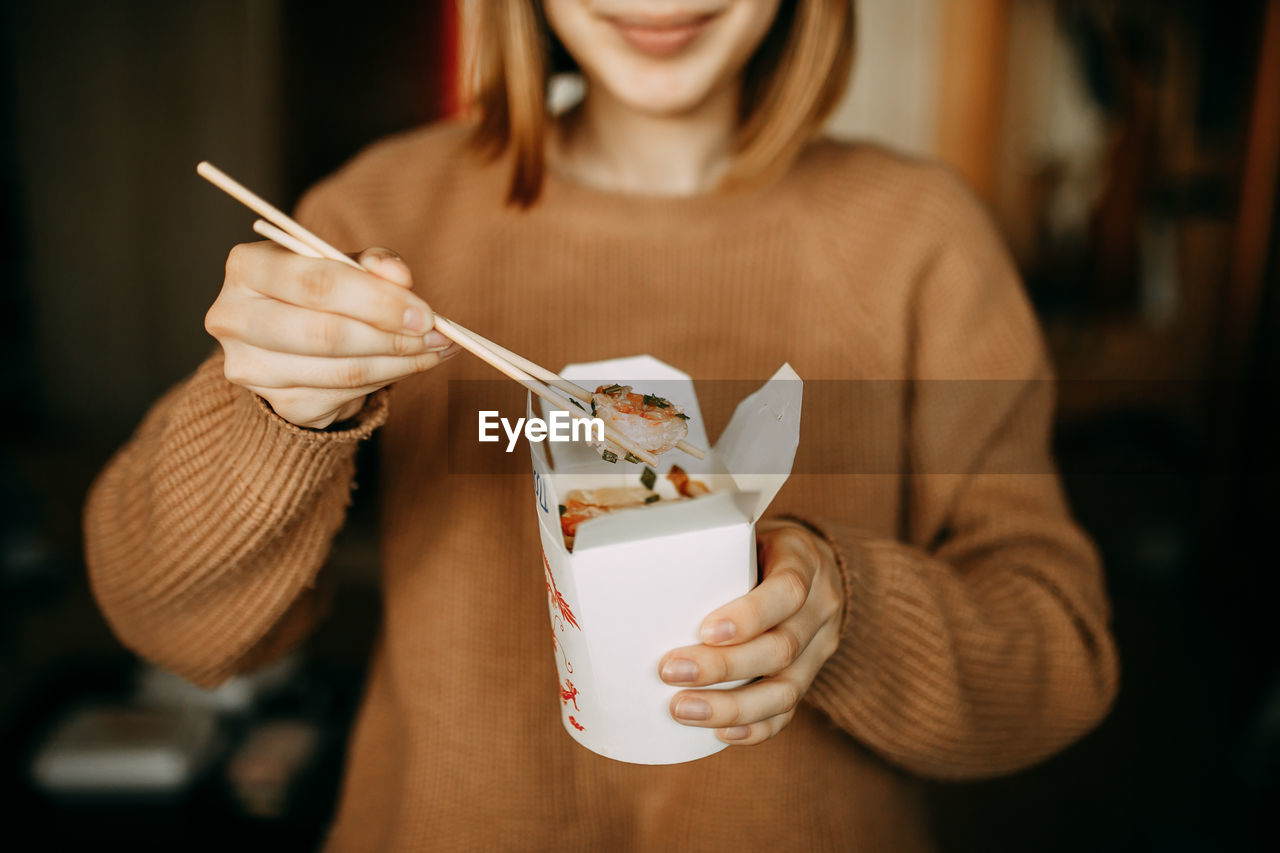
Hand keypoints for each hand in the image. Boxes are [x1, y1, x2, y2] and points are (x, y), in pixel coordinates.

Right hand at [205, 243, 458, 428]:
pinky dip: (385, 380)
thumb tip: (399, 276)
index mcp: (247, 267)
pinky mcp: (278, 403)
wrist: (294, 343)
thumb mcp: (346, 266)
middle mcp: (234, 317)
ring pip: (340, 371)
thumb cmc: (322, 293)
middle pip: (325, 334)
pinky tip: (407, 365)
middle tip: (437, 336)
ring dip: (399, 363)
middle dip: (392, 337)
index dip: (377, 301)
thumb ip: (372, 264)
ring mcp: (250, 367)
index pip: (317, 285)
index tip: (424, 313)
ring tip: (433, 350)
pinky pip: (344, 396)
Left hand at [658, 519, 843, 744]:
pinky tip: (719, 734)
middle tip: (669, 671)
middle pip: (781, 647)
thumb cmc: (759, 546)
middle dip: (723, 667)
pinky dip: (755, 729)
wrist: (813, 565)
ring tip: (682, 710)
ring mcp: (820, 648)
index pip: (788, 591)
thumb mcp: (745, 533)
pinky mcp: (811, 677)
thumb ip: (711, 553)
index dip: (750, 616)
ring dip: (732, 707)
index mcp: (804, 561)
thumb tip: (637, 575)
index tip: (704, 631)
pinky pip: (789, 713)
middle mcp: (821, 608)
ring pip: (786, 690)